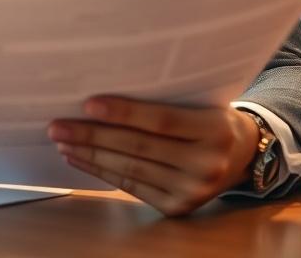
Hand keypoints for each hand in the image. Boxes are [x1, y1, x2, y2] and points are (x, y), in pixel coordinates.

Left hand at [47, 96, 259, 216]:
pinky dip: (101, 171)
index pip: (161, 120)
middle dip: (93, 136)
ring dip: (90, 155)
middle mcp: (207, 164)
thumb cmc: (211, 117)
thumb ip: (164, 98)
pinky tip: (79, 158)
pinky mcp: (178, 208)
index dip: (124, 112)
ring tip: (62, 141)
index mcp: (215, 129)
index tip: (87, 104)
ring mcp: (193, 191)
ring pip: (131, 169)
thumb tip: (104, 93)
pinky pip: (132, 187)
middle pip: (139, 147)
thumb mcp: (200, 101)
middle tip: (57, 126)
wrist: (243, 155)